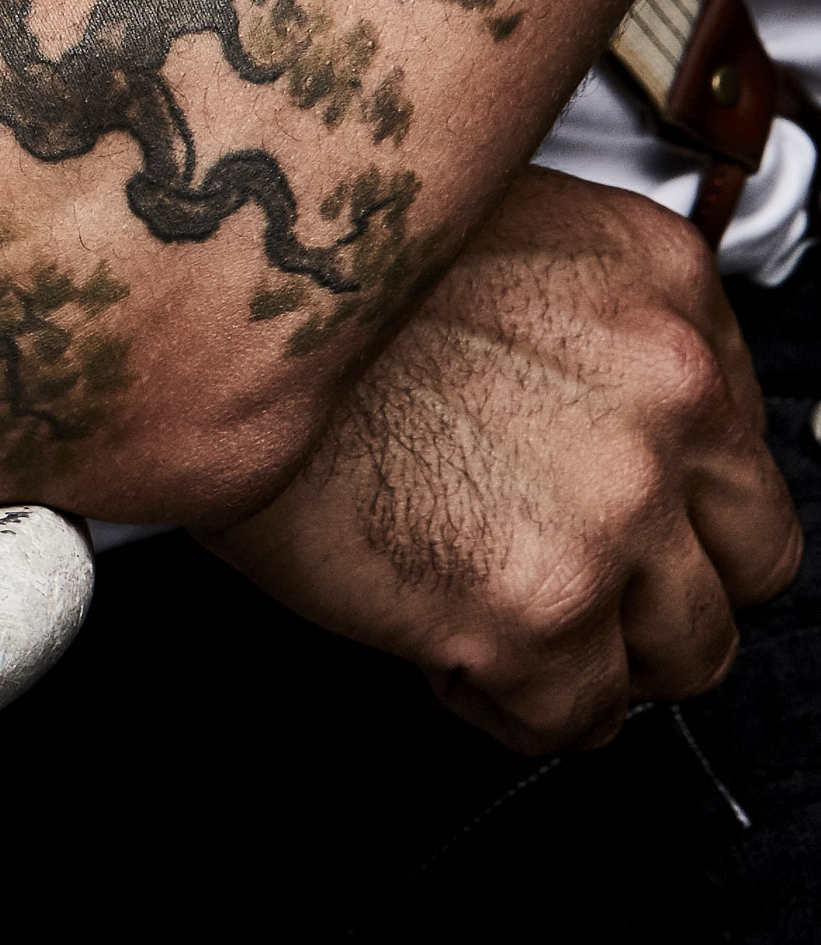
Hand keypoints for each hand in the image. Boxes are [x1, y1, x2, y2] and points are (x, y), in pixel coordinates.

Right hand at [201, 163, 800, 751]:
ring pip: (685, 655)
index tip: (623, 508)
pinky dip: (508, 702)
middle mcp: (664, 389)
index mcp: (661, 282)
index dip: (673, 490)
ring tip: (500, 613)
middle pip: (752, 558)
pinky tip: (441, 640)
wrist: (192, 311)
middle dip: (668, 585)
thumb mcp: (477, 227)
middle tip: (581, 580)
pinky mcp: (537, 608)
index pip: (741, 437)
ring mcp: (613, 504)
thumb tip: (590, 405)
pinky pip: (572, 718)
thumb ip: (575, 319)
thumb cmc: (297, 272)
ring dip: (598, 654)